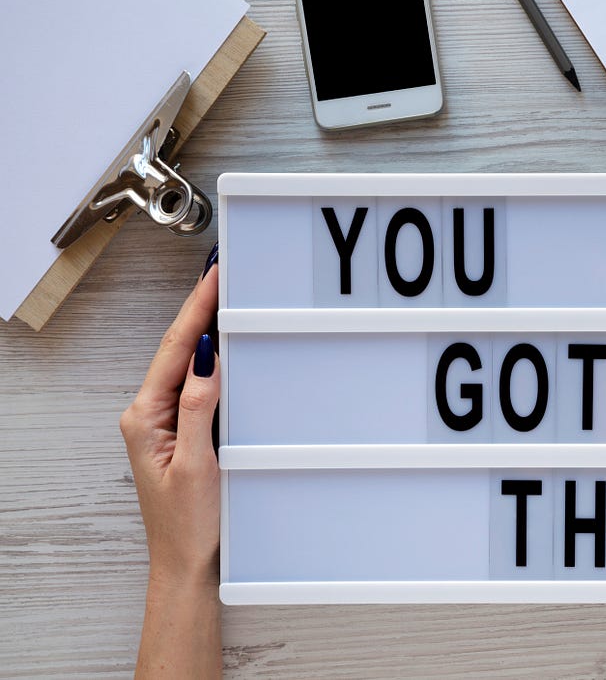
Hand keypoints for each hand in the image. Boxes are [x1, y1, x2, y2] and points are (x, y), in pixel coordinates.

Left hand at [120, 245, 221, 677]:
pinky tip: (226, 348)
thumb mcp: (198, 462)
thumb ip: (199, 405)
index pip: (176, 350)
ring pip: (188, 365)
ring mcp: (165, 423)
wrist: (188, 564)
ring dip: (207, 332)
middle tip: (222, 275)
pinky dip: (214, 362)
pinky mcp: (183, 432)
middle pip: (179, 350)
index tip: (214, 277)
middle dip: (201, 309)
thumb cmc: (189, 525)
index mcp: (145, 417)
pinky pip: (198, 387)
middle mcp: (150, 415)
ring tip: (224, 299)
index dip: (197, 309)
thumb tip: (206, 357)